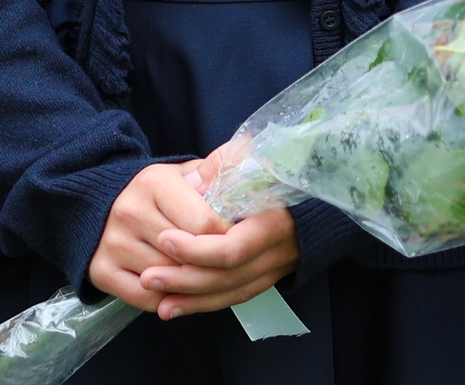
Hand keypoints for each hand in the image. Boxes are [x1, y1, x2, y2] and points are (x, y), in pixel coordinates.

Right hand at [89, 162, 229, 314]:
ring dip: (189, 283)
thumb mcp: (184, 174)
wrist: (102, 203)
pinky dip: (166, 299)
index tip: (233, 239)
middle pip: (187, 257)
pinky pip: (147, 299)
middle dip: (209, 263)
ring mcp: (113, 243)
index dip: (226, 237)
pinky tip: (174, 287)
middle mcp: (129, 211)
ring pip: (169, 280)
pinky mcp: (101, 271)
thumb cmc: (155, 192)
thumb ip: (214, 176)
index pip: (206, 225)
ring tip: (198, 272)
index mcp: (153, 182)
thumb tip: (243, 181)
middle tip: (221, 262)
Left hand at [149, 152, 296, 317]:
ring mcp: (273, 270)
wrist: (315, 197)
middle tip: (148, 275)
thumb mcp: (252, 157)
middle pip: (228, 275)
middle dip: (185, 278)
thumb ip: (223, 166)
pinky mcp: (264, 280)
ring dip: (189, 298)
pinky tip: (171, 307)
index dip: (198, 249)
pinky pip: (232, 299)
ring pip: (229, 292)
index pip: (234, 247)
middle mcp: (277, 252)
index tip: (165, 238)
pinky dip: (201, 304)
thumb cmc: (277, 170)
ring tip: (155, 295)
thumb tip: (195, 182)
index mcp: (275, 221)